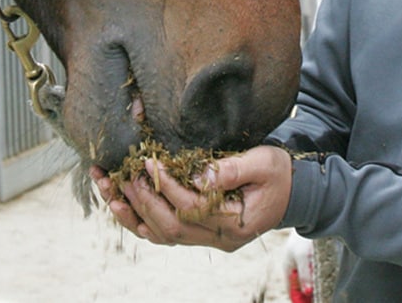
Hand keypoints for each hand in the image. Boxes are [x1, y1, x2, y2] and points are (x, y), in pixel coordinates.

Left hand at [90, 144, 293, 250]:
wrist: (291, 191)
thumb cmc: (279, 173)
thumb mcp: (265, 162)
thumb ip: (233, 169)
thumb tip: (200, 175)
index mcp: (236, 222)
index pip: (192, 208)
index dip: (167, 186)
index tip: (150, 162)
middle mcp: (219, 238)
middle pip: (172, 227)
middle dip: (144, 201)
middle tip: (125, 175)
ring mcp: (209, 240)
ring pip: (163, 235)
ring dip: (134, 214)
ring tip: (111, 190)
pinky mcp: (201, 234)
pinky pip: (165, 235)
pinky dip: (141, 222)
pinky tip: (122, 206)